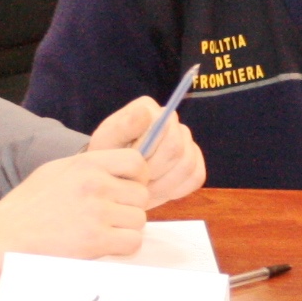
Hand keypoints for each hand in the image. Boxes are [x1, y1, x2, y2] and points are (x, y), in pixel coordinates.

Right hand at [0, 148, 157, 284]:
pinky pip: (132, 242)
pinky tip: (104, 245)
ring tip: (103, 231)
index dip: (137, 178)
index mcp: (86, 164)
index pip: (136, 161)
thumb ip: (89, 168)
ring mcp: (97, 212)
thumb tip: (119, 172)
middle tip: (110, 217)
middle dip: (129, 207)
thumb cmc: (28, 205)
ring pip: (139, 220)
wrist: (5, 234)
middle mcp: (95, 184)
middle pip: (141, 195)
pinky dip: (122, 247)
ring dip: (126, 229)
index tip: (126, 190)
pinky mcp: (96, 240)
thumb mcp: (57, 171)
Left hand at [87, 95, 206, 204]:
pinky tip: (158, 191)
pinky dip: (177, 189)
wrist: (113, 179)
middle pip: (177, 148)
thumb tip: (145, 112)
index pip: (164, 127)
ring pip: (187, 165)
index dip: (148, 151)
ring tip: (143, 190)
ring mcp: (186, 141)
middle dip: (154, 170)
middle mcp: (171, 121)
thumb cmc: (108, 159)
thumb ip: (122, 128)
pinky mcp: (194, 162)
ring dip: (163, 184)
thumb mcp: (106, 145)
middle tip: (136, 182)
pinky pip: (196, 177)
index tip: (130, 163)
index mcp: (149, 109)